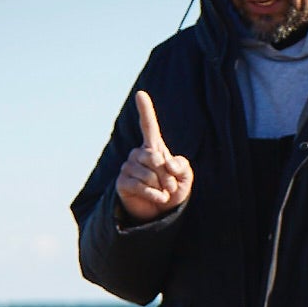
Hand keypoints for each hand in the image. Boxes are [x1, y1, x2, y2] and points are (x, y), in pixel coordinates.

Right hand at [116, 90, 193, 221]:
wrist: (161, 212)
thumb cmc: (173, 190)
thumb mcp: (185, 176)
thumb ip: (182, 165)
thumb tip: (167, 163)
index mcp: (153, 147)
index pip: (148, 126)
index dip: (145, 110)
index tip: (140, 94)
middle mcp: (138, 154)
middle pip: (154, 157)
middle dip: (167, 175)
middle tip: (170, 187)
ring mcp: (128, 167)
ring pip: (148, 173)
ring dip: (161, 187)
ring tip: (163, 193)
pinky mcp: (122, 182)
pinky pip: (140, 185)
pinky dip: (154, 195)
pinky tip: (158, 199)